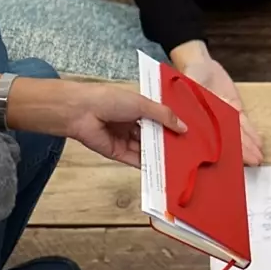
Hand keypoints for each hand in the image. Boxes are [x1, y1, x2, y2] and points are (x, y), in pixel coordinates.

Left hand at [59, 82, 187, 168]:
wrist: (81, 112)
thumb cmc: (110, 100)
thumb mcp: (142, 104)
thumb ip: (164, 116)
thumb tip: (183, 127)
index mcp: (138, 108)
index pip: (160, 118)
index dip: (173, 125)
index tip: (190, 133)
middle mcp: (132, 124)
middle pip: (154, 135)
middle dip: (168, 142)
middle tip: (188, 150)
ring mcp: (125, 139)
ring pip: (146, 149)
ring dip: (160, 155)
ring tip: (179, 162)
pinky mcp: (118, 153)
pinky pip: (136, 160)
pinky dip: (148, 164)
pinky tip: (162, 168)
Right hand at [177, 50, 264, 165]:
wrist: (200, 63)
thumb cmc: (189, 76)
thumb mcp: (188, 87)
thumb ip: (189, 102)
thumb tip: (185, 118)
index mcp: (197, 121)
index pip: (210, 140)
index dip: (220, 152)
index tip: (228, 163)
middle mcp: (211, 123)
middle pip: (227, 139)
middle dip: (241, 152)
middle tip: (253, 163)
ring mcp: (223, 117)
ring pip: (238, 133)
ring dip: (249, 145)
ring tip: (259, 158)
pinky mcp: (233, 108)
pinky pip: (243, 122)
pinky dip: (251, 132)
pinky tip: (258, 142)